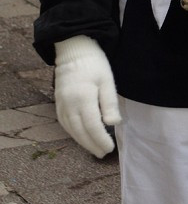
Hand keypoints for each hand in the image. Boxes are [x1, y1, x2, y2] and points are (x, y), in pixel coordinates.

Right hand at [54, 35, 120, 157]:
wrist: (73, 50)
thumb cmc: (94, 63)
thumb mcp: (107, 80)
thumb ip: (109, 103)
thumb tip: (113, 123)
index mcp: (83, 97)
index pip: (93, 126)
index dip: (101, 140)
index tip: (110, 148)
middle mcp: (69, 104)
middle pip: (80, 132)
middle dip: (92, 145)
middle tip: (103, 154)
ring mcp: (61, 104)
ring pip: (71, 130)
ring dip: (82, 142)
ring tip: (94, 149)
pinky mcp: (58, 103)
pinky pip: (64, 123)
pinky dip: (73, 133)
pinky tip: (81, 137)